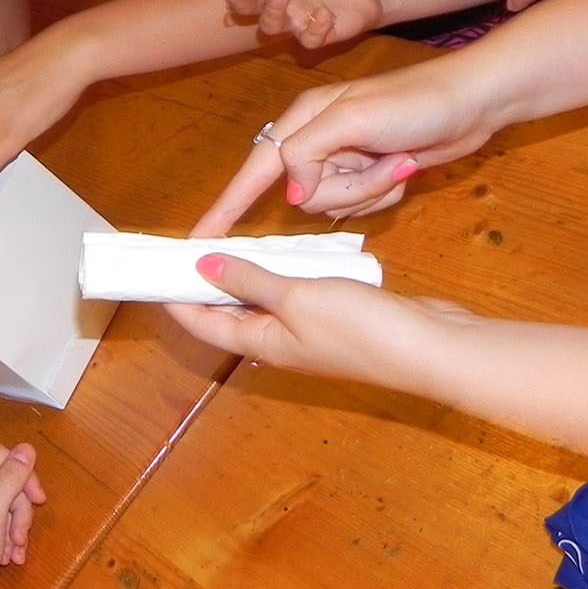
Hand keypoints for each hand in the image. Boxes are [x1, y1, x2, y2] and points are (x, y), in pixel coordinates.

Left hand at [0, 443, 45, 588]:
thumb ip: (9, 482)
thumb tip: (28, 448)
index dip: (22, 475)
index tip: (39, 499)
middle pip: (8, 482)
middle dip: (19, 511)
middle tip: (20, 537)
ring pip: (12, 502)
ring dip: (18, 528)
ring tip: (13, 552)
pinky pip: (7, 520)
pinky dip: (13, 538)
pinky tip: (11, 557)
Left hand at [164, 254, 468, 390]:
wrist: (430, 348)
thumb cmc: (360, 328)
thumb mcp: (297, 297)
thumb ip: (251, 280)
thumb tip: (201, 266)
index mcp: (261, 343)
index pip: (201, 323)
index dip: (175, 297)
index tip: (157, 269)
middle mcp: (278, 341)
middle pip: (229, 312)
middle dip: (207, 282)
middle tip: (190, 245)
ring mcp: (307, 332)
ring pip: (263, 301)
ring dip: (245, 274)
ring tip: (228, 240)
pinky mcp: (335, 318)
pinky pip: (296, 294)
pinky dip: (283, 273)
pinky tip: (283, 250)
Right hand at [189, 61, 493, 235]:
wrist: (474, 101)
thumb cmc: (413, 102)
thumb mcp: (350, 120)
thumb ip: (306, 154)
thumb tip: (294, 194)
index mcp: (300, 123)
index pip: (251, 172)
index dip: (226, 207)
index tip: (200, 239)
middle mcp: (314, 143)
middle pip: (302, 197)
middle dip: (343, 189)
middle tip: (378, 160)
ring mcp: (342, 162)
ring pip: (333, 206)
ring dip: (368, 190)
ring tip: (396, 159)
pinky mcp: (367, 176)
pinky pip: (360, 205)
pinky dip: (383, 192)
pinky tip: (403, 168)